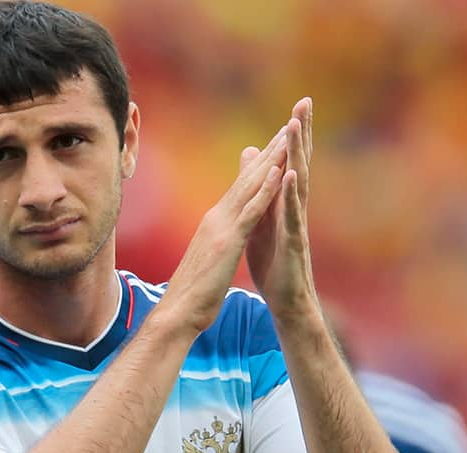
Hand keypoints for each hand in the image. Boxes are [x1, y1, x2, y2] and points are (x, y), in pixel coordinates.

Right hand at [160, 126, 287, 334]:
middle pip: (247, 179)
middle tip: (287, 126)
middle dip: (268, 152)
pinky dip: (265, 190)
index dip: (259, 165)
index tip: (276, 144)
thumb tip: (221, 232)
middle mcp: (217, 217)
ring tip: (288, 137)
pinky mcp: (229, 242)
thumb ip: (217, 239)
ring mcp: (222, 227)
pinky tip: (279, 172)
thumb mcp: (209, 257)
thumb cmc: (193, 291)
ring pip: (250, 187)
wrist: (177, 312)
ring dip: (270, 160)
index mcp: (215, 222)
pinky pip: (251, 211)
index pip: (241, 188)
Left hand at [245, 97, 316, 317]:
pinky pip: (292, 216)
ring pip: (299, 185)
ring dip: (296, 155)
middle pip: (300, 164)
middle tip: (305, 102)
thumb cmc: (274, 261)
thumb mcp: (263, 220)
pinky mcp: (294, 243)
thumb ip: (262, 191)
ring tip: (294, 127)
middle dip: (301, 134)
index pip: (291, 162)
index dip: (294, 135)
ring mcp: (297, 224)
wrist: (284, 299)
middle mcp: (295, 208)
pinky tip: (291, 174)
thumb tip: (256, 161)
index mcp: (284, 202)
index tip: (299, 104)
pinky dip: (291, 194)